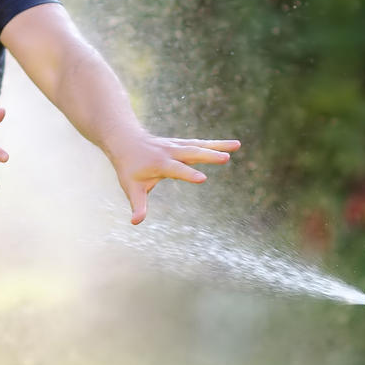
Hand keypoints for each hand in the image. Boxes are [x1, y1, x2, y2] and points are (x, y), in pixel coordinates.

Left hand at [109, 134, 239, 224]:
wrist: (126, 141)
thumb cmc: (129, 168)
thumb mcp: (131, 188)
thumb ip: (137, 205)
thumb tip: (136, 222)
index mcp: (160, 164)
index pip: (176, 170)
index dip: (188, 174)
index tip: (203, 179)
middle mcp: (170, 152)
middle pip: (192, 153)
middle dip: (208, 155)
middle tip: (225, 158)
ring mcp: (177, 146)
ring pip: (200, 145)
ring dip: (219, 146)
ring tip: (237, 146)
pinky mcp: (182, 144)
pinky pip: (201, 144)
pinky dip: (215, 144)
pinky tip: (232, 146)